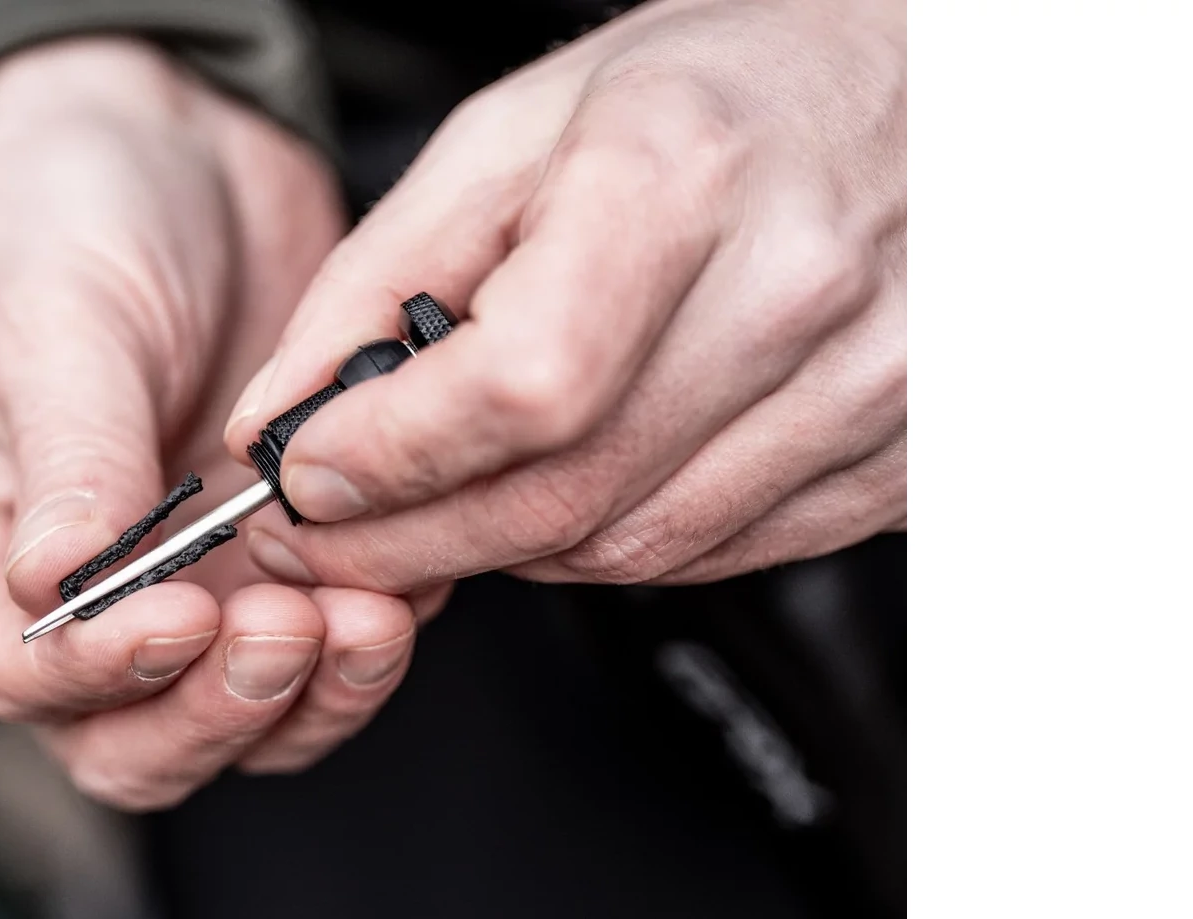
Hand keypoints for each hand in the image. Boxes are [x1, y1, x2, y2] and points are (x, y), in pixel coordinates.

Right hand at [0, 40, 438, 809]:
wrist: (169, 139)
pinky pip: (323, 659)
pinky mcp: (269, 571)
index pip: (5, 671)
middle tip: (286, 626)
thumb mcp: (53, 319)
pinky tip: (404, 581)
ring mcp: (172, 600)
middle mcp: (58, 610)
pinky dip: (367, 644)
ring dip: (309, 691)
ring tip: (367, 612)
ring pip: (240, 723)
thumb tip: (58, 583)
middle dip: (218, 707)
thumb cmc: (57, 212)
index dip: (93, 672)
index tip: (179, 620)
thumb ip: (70, 456)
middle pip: (127, 742)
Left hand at [223, 0, 905, 592]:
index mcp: (680, 177)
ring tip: (456, 496)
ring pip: (633, 549)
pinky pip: (715, 557)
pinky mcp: (902, 455)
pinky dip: (613, 546)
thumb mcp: (516, 131)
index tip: (311, 476)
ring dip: (510, 548)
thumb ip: (380, 275)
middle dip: (413, 541)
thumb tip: (282, 418)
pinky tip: (578, 488)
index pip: (520, 386)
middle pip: (567, 495)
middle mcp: (792, 287)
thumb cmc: (718, 91)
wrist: (911, 88)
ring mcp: (869, 383)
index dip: (392, 456)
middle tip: (336, 535)